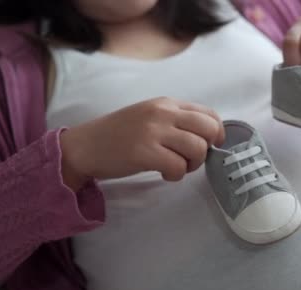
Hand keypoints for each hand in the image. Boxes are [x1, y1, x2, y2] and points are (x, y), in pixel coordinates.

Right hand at [60, 97, 224, 189]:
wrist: (85, 146)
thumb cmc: (118, 135)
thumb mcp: (150, 117)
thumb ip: (176, 121)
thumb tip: (206, 137)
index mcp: (166, 103)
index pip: (209, 114)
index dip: (216, 133)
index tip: (208, 146)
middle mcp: (162, 113)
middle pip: (209, 130)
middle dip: (206, 150)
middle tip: (190, 159)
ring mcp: (153, 131)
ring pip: (197, 149)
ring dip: (191, 165)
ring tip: (175, 167)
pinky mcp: (144, 152)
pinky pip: (178, 166)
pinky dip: (176, 175)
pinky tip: (163, 173)